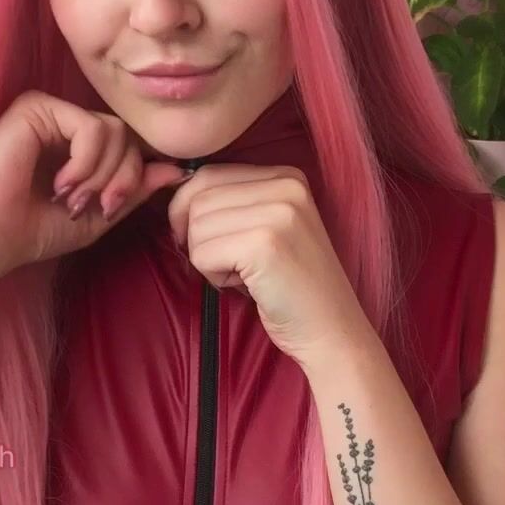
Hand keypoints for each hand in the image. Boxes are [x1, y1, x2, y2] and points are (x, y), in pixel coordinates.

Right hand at [0, 91, 188, 291]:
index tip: (110, 209)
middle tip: (93, 208)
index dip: (132, 177)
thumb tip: (178, 169)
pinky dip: (85, 163)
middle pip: (126, 135)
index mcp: (75, 144)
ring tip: (71, 199)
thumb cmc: (31, 231)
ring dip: (102, 175)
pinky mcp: (35, 107)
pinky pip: (91, 127)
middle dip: (121, 178)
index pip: (128, 146)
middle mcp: (61, 121)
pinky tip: (60, 184)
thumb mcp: (97, 215)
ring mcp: (48, 111)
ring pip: (113, 130)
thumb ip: (134, 191)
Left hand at [166, 163, 374, 368]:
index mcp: (286, 176)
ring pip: (196, 227)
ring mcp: (278, 212)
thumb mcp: (267, 227)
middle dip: (198, 238)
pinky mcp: (265, 244)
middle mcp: (286, 185)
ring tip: (243, 275)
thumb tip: (172, 191)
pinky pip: (202, 254)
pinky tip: (246, 285)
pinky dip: (213, 277)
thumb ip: (231, 203)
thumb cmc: (289, 286)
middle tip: (227, 265)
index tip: (203, 241)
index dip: (188, 210)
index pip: (207, 174)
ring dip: (207, 260)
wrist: (331, 330)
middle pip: (198, 199)